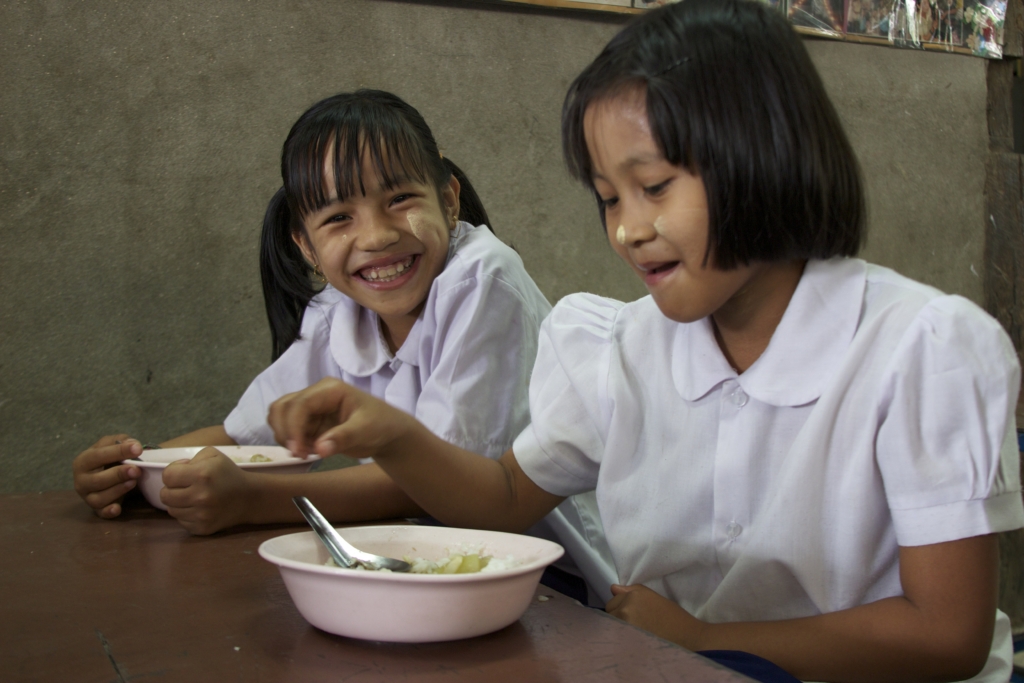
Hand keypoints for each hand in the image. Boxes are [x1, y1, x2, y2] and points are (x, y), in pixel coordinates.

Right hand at [73, 434, 143, 517]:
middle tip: (136, 469)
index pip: (97, 456)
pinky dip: (109, 511)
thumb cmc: (110, 456)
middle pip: (97, 480)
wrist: (108, 472)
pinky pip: (101, 513)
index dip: (118, 452)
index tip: (137, 449)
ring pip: (100, 497)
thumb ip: (121, 440)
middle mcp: (81, 481)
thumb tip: (132, 444)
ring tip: (134, 482)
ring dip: (118, 490)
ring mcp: (88, 497)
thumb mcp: (112, 443)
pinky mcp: (97, 509)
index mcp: (83, 462)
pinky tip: (118, 508)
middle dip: (118, 475)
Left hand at [160, 448, 252, 534]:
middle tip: (183, 487)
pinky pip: (181, 521)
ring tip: (191, 497)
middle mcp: (200, 496)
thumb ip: (192, 458)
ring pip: (171, 510)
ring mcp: (201, 515)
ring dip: (177, 503)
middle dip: (171, 489)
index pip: (167, 476)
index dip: (172, 473)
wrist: (249, 498)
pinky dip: (186, 514)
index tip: (182, 473)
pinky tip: (197, 508)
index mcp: (202, 475)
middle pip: (165, 495)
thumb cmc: (228, 473)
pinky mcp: (202, 528)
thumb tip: (178, 470)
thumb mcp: (213, 455)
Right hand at [268, 378, 417, 459]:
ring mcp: (310, 409)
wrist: (387, 433)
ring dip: (285, 436)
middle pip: (283, 407)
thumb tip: (320, 448)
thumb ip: (343, 438)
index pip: (300, 404)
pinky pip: (288, 430)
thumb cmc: (381, 425)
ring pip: (280, 417)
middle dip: (285, 432)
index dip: (293, 427)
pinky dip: (292, 442)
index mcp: (329, 390)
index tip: (298, 451)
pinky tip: (309, 451)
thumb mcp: (366, 430)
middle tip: (300, 454)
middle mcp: (316, 395)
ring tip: (305, 452)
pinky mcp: (309, 422)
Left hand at [606, 584, 707, 649]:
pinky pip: (615, 637)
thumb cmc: (675, 618)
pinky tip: (633, 642)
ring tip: (636, 634)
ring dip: (619, 628)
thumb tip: (613, 588)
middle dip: (618, 616)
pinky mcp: (626, 638)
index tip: (633, 615)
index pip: (614, 600)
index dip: (622, 607)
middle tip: (635, 625)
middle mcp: (627, 606)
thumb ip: (633, 591)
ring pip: (611, 625)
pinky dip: (621, 639)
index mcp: (635, 594)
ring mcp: (625, 622)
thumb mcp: (655, 598)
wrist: (689, 637)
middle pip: (610, 612)